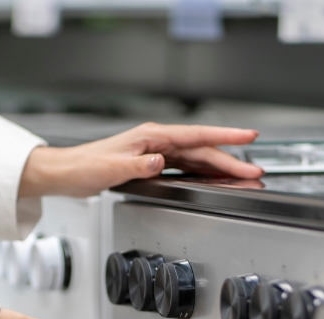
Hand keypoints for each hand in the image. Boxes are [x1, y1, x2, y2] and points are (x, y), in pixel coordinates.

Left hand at [18, 122, 264, 197]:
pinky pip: (186, 167)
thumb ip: (137, 165)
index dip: (225, 135)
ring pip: (197, 159)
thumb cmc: (85, 166)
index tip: (248, 135)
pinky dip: (204, 173)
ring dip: (221, 167)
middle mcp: (157, 142)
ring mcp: (157, 152)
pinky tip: (215, 179)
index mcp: (151, 136)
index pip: (196, 135)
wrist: (67, 173)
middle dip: (231, 159)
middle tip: (255, 170)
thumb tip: (160, 161)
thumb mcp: (110, 168)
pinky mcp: (153, 164)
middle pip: (203, 149)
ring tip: (244, 175)